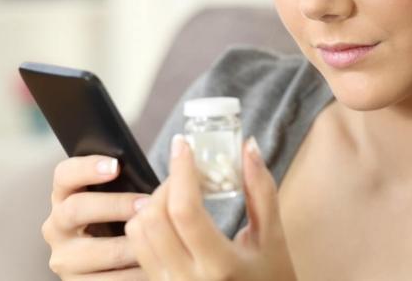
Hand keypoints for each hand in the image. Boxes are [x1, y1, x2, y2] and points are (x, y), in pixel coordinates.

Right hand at [42, 155, 149, 279]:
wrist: (111, 259)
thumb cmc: (119, 217)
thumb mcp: (115, 196)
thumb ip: (125, 184)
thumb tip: (158, 174)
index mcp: (64, 195)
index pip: (65, 174)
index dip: (88, 167)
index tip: (116, 165)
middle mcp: (57, 226)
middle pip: (76, 209)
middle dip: (115, 205)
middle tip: (146, 205)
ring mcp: (63, 258)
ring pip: (94, 251)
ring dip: (129, 245)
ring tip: (157, 239)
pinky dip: (132, 274)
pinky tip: (152, 263)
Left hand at [125, 135, 296, 280]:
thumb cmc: (271, 279)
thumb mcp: (273, 238)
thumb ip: (261, 190)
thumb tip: (249, 146)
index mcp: (220, 266)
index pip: (185, 211)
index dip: (180, 171)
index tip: (184, 144)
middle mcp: (187, 280)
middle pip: (154, 217)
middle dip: (167, 184)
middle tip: (187, 172)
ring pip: (138, 232)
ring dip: (153, 202)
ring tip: (178, 193)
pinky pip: (138, 248)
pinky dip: (147, 222)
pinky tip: (170, 217)